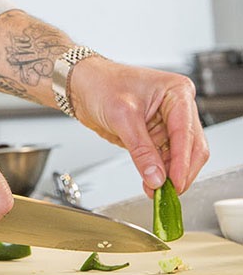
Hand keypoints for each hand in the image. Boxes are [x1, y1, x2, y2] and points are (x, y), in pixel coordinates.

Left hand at [69, 57, 208, 196]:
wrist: (83, 84)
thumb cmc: (100, 83)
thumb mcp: (122, 117)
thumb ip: (141, 150)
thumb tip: (157, 177)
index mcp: (177, 92)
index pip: (186, 133)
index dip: (182, 162)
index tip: (176, 183)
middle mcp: (178, 107)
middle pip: (192, 147)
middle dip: (180, 171)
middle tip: (168, 192)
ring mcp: (169, 122)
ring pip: (181, 157)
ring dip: (169, 175)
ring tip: (156, 190)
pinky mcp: (158, 135)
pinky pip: (166, 159)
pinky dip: (160, 172)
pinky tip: (151, 182)